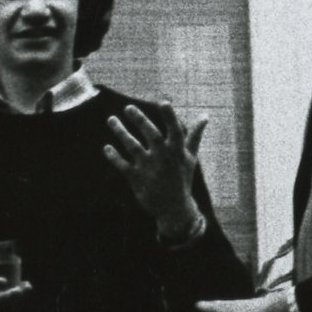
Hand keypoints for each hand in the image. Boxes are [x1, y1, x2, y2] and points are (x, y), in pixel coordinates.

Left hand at [101, 102, 209, 242]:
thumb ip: (194, 136)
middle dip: (140, 120)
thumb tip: (205, 116)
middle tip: (128, 108)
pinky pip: (123, 165)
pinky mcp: (137, 180)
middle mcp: (164, 158)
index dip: (169, 116)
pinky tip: (106, 147)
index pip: (175, 130)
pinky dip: (114, 157)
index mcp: (177, 151)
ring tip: (111, 120)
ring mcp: (150, 169)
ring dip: (121, 133)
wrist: (174, 209)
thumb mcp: (190, 158)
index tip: (163, 102)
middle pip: (152, 136)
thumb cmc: (182, 178)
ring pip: (133, 147)